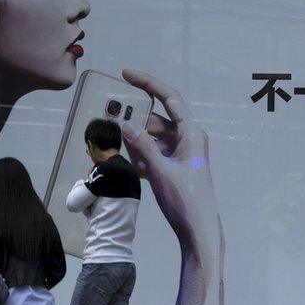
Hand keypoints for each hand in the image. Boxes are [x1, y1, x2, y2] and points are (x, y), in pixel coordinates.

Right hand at [119, 69, 224, 304]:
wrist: (198, 231)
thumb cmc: (186, 201)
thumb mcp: (160, 171)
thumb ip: (141, 146)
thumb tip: (123, 123)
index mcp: (192, 133)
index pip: (170, 98)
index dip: (148, 83)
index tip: (126, 74)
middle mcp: (189, 139)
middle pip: (156, 118)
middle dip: (132, 118)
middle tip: (106, 117)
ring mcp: (181, 153)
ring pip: (151, 137)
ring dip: (131, 140)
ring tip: (106, 142)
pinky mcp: (174, 167)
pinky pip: (152, 153)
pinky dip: (137, 155)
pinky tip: (119, 162)